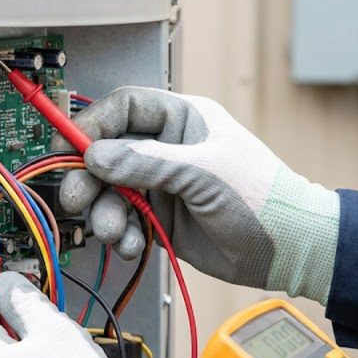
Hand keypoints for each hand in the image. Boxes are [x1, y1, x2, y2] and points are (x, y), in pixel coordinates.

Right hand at [56, 87, 339, 303]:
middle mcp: (166, 149)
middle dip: (88, 179)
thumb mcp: (203, 173)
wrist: (289, 248)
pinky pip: (124, 222)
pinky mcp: (161, 219)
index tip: (68, 149)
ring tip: (114, 232)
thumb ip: (146, 162)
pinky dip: (121, 235)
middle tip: (77, 200)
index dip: (91, 126)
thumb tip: (96, 155)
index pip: (123, 109)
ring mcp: (162, 185)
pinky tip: (131, 245)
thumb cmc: (262, 198)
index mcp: (181, 120)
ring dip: (105, 214)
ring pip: (111, 192)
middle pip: (107, 154)